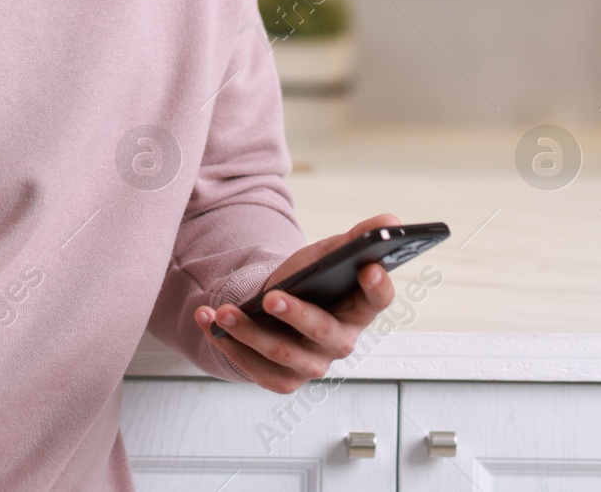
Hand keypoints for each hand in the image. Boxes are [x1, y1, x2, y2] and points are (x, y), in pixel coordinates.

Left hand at [193, 213, 400, 391]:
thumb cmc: (307, 282)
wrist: (273, 311)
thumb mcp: (326, 255)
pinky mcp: (283, 379)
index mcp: (359, 309)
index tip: (368, 267)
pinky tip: (209, 322)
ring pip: (283, 354)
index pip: (378, 300)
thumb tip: (391, 221)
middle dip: (296, 315)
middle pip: (324, 332)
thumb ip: (356, 239)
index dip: (377, 286)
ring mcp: (312, 364)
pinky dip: (230, 346)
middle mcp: (340, 342)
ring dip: (250, 332)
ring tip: (223, 312)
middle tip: (271, 296)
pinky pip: (257, 370)